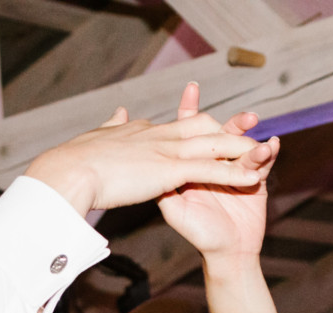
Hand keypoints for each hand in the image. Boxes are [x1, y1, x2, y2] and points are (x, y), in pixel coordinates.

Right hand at [23, 83, 267, 216]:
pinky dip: (233, 173)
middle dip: (227, 129)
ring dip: (239, 148)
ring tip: (263, 151)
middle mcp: (158, 135)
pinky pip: (210, 170)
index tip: (210, 126)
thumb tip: (118, 113)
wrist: (68, 171)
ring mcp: (166, 150)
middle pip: (202, 127)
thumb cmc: (74, 162)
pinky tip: (252, 178)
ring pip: (213, 145)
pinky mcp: (169, 169)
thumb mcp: (97, 139)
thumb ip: (111, 127)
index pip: (175, 124)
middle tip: (249, 128)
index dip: (196, 124)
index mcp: (141, 131)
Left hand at [156, 90, 276, 263]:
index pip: (190, 132)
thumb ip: (164, 185)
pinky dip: (269, 153)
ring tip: (256, 129)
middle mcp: (215, 163)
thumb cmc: (199, 234)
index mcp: (194, 165)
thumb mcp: (174, 209)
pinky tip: (272, 145)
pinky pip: (264, 163)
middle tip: (243, 116)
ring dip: (250, 136)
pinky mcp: (256, 181)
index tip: (191, 89)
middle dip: (233, 123)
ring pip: (244, 145)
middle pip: (222, 134)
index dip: (191, 110)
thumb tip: (149, 160)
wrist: (227, 255)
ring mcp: (237, 170)